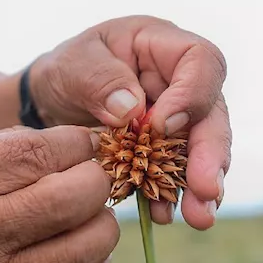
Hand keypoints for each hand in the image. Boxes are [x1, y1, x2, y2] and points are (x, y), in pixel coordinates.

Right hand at [0, 125, 118, 262]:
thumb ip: (15, 146)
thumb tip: (85, 147)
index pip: (40, 154)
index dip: (76, 144)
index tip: (80, 145)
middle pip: (71, 200)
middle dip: (96, 180)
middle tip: (90, 177)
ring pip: (85, 250)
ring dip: (102, 224)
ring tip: (89, 214)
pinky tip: (82, 250)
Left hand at [27, 15, 229, 229]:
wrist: (51, 101)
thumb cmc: (65, 70)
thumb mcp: (72, 65)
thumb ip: (100, 80)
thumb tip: (133, 112)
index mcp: (163, 46)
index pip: (202, 61)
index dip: (192, 95)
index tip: (162, 126)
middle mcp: (182, 81)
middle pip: (212, 114)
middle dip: (210, 155)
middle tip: (206, 191)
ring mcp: (180, 117)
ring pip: (203, 149)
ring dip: (201, 185)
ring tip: (198, 216)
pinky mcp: (168, 149)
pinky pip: (178, 172)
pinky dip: (171, 194)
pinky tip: (161, 214)